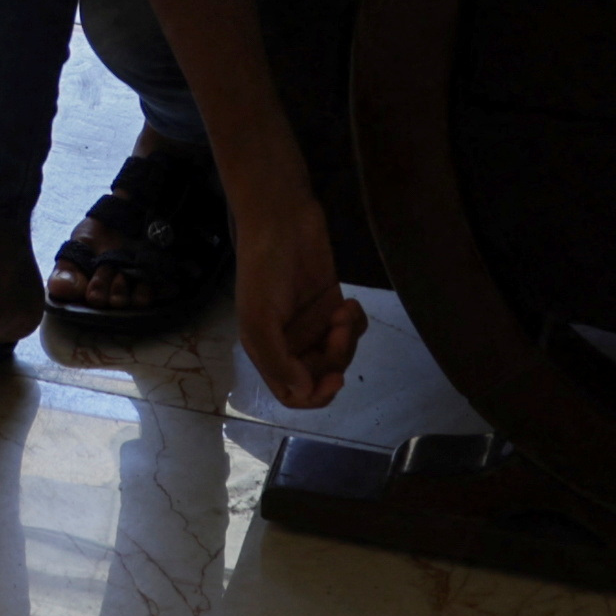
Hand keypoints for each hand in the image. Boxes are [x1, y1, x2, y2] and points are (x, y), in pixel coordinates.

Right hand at [233, 189, 368, 410]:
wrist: (282, 220)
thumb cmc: (264, 268)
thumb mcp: (259, 317)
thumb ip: (278, 360)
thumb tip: (303, 392)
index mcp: (267, 350)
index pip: (291, 393)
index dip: (313, 396)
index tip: (333, 380)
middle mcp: (291, 343)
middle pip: (320, 376)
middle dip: (336, 360)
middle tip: (339, 331)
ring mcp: (313, 325)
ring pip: (340, 355)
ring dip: (347, 339)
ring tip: (343, 310)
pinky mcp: (333, 306)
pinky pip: (353, 331)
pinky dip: (356, 322)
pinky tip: (349, 302)